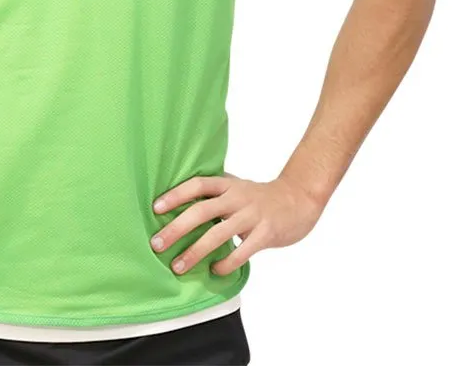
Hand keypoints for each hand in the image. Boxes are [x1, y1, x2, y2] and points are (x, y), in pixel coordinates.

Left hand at [150, 172, 322, 275]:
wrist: (299, 198)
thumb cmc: (259, 197)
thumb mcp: (236, 187)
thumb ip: (214, 195)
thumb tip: (179, 207)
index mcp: (227, 184)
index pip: (197, 185)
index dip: (176, 194)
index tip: (155, 208)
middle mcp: (237, 197)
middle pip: (202, 210)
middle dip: (177, 228)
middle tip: (156, 244)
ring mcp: (252, 215)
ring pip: (219, 233)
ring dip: (195, 251)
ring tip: (178, 266)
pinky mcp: (266, 233)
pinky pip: (243, 251)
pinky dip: (226, 262)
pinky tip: (214, 271)